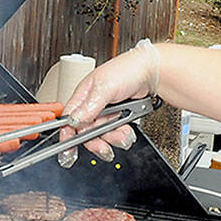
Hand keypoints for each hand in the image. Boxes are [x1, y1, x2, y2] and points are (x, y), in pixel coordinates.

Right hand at [57, 40, 156, 163]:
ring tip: (123, 133)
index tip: (69, 150)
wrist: (152, 72)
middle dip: (96, 141)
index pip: (69, 119)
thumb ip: (89, 105)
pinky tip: (127, 130)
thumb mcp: (105, 87)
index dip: (68, 135)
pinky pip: (115, 133)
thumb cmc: (127, 70)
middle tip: (104, 147)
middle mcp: (92, 106)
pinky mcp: (117, 118)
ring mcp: (106, 113)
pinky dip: (122, 135)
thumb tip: (74, 120)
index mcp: (83, 96)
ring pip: (102, 135)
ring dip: (113, 138)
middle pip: (86, 133)